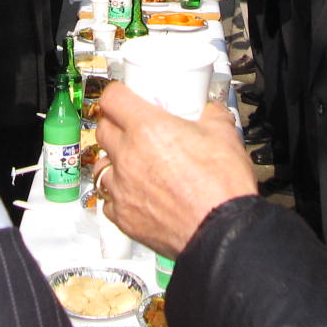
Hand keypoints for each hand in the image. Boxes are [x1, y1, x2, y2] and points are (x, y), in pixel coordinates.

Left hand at [94, 84, 256, 257]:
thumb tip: (212, 111)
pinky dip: (118, 193)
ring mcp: (122, 188)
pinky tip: (135, 192)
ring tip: (132, 162)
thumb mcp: (224, 135)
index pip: (112, 99)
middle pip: (103, 129)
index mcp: (148, 129)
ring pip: (101, 165)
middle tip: (132, 127)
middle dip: (115, 124)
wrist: (222, 232)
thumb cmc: (222, 187)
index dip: (117, 94)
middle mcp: (128, 157)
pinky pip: (109, 199)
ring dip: (113, 160)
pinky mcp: (124, 217)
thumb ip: (212, 116)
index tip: (124, 96)